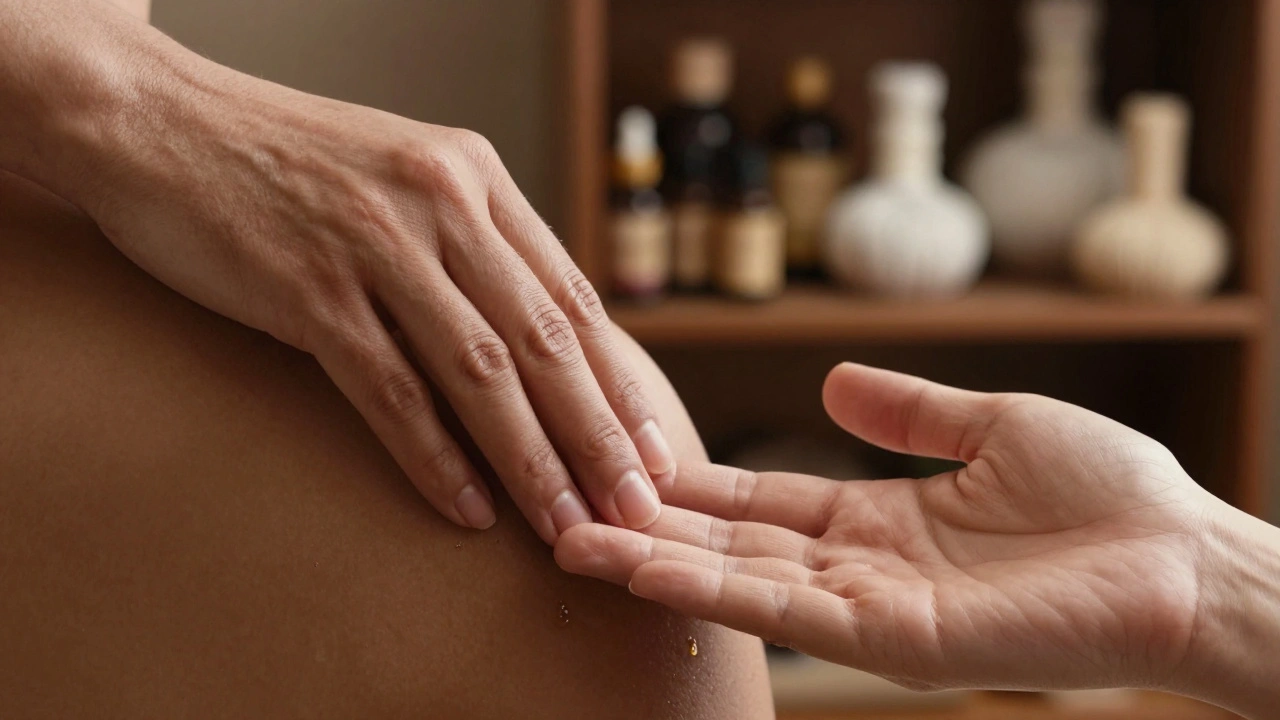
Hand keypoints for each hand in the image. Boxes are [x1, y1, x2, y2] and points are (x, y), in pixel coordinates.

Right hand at [50, 18, 672, 541]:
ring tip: (570, 525)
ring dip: (532, 460)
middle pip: (542, 341)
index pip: (571, 297)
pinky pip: (388, 388)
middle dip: (598, 435)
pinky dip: (433, 456)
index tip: (655, 448)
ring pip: (479, 372)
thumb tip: (533, 335)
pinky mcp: (308, 288)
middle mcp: (441, 203)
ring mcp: (376, 244)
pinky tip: (466, 509)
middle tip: (637, 505)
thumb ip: (470, 239)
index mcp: (475, 176)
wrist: (157, 120)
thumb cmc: (285, 161)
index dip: (618, 382)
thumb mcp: (403, 174)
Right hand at [556, 363, 1213, 691]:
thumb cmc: (1109, 494)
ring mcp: (871, 608)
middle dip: (647, 526)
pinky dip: (710, 590)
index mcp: (879, 519)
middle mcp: (860, 569)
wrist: (1185, 557)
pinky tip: (646, 567)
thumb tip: (831, 378)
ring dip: (653, 563)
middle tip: (560, 499)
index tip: (621, 459)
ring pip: (739, 581)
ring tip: (572, 538)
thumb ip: (908, 411)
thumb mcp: (991, 428)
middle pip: (729, 544)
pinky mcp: (896, 640)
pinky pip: (786, 613)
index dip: (691, 482)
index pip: (760, 499)